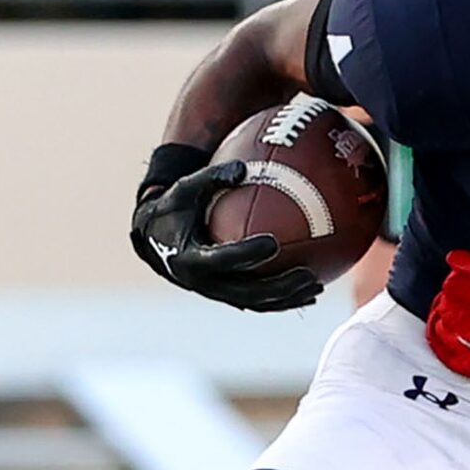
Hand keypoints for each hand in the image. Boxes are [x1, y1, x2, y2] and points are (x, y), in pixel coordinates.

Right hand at [130, 158, 320, 311]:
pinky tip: (309, 292)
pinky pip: (258, 302)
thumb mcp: (185, 189)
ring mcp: (215, 292)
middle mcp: (203, 282)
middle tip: (307, 273)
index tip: (273, 241)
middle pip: (246, 291)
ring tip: (316, 286)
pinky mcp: (226, 295)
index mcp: (189, 258)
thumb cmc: (174, 208)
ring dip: (287, 298)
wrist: (154, 238)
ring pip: (256, 302)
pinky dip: (283, 300)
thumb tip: (242, 167)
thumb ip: (211, 178)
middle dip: (279, 286)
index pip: (222, 259)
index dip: (247, 253)